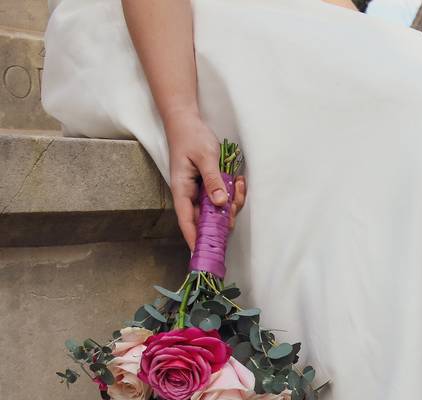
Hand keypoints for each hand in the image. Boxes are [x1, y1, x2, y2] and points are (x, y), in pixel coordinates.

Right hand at [164, 112, 246, 251]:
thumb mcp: (204, 157)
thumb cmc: (190, 137)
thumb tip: (220, 203)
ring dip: (232, 202)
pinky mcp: (209, 187)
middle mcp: (190, 195)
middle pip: (207, 218)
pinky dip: (233, 193)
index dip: (194, 238)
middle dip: (224, 216)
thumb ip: (213, 180)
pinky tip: (237, 180)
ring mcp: (200, 192)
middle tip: (236, 201)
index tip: (202, 253)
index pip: (187, 220)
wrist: (187, 122)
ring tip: (237, 182)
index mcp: (182, 190)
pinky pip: (223, 197)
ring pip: (218, 209)